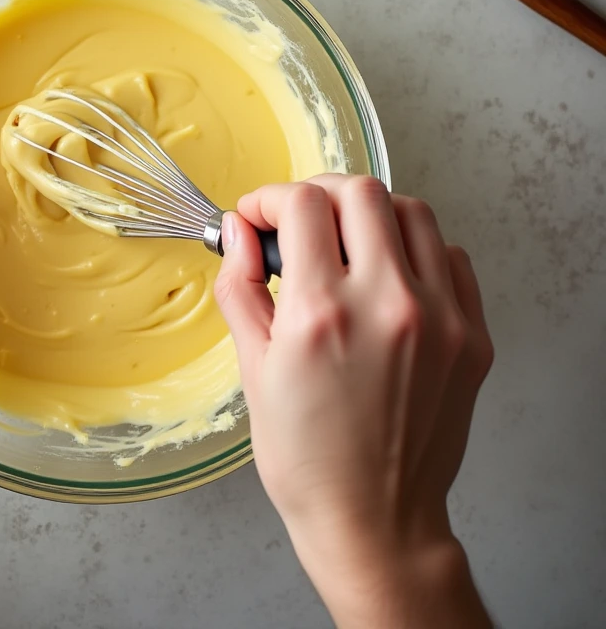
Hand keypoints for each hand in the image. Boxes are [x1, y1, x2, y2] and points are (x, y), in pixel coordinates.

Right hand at [214, 175, 493, 627]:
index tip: (258, 216)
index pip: (302, 204)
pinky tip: (388, 273)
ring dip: (370, 213)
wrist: (374, 519)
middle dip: (317, 194)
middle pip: (360, 192)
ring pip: (413, 212)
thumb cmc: (306, 456)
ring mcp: (441, 318)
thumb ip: (239, 286)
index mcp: (321, 313)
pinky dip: (415, 247)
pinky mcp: (473, 336)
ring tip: (344, 242)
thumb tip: (238, 230)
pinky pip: (450, 255)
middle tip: (298, 220)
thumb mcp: (251, 368)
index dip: (269, 198)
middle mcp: (387, 305)